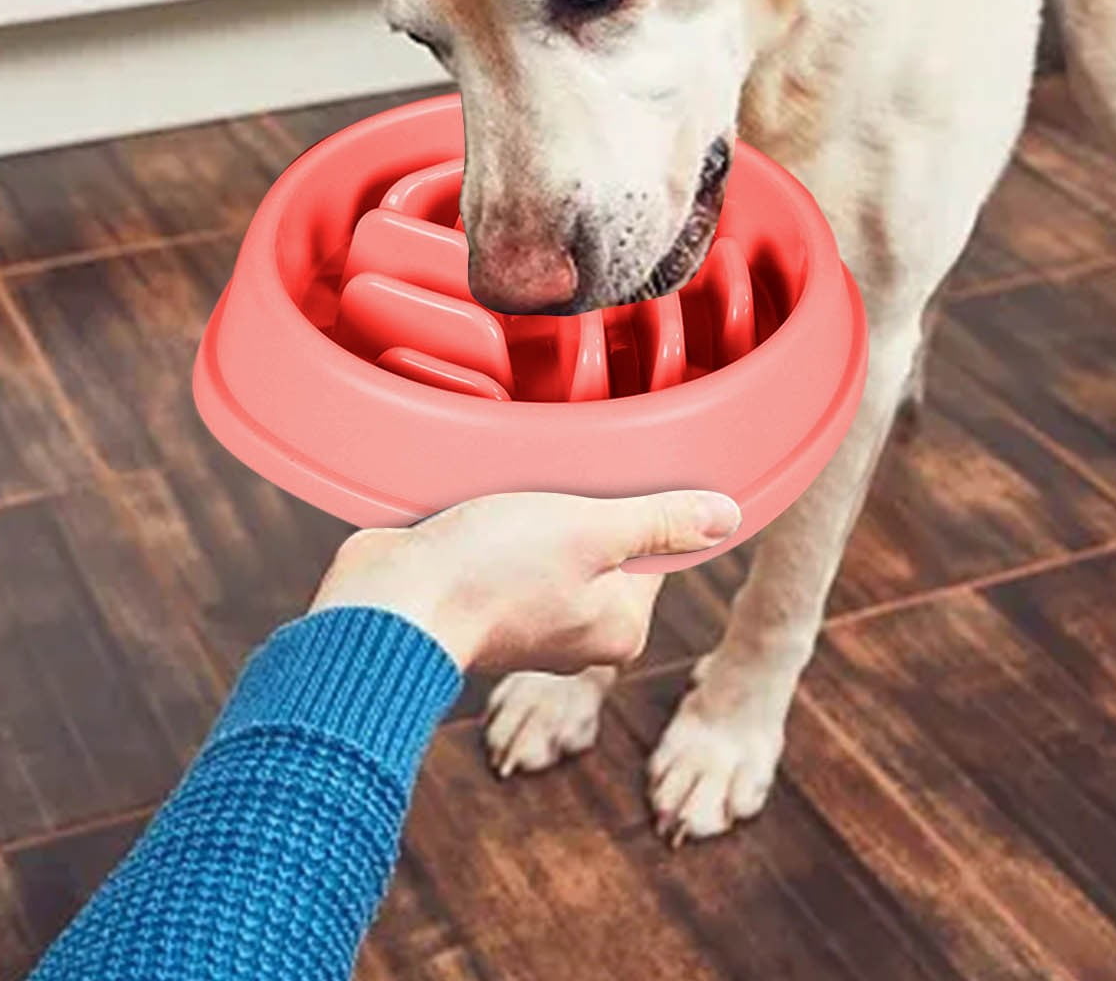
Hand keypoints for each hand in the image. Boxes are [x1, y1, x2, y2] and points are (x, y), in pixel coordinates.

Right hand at [309, 489, 739, 674]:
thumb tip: (727, 517)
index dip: (628, 502)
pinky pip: (501, 549)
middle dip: (574, 504)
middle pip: (598, 543)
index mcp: (618, 628)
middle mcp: (576, 633)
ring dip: (530, 509)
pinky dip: (491, 523)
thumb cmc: (492, 572)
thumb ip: (658, 522)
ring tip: (507, 493)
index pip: (651, 548)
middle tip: (549, 481)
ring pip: (547, 542)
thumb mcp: (588, 530)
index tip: (597, 481)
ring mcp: (524, 619)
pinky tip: (474, 507)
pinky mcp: (478, 599)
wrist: (388, 605)